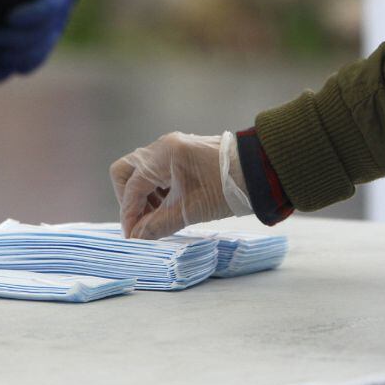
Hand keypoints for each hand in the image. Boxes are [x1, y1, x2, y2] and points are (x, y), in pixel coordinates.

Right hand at [110, 132, 249, 239]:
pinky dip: (155, 189)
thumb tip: (136, 238)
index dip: (129, 214)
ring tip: (158, 217)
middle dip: (128, 199)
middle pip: (126, 171)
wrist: (258, 171)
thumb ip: (158, 225)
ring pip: (139, 171)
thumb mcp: (190, 211)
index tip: (132, 236)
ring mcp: (171, 147)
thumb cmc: (226, 188)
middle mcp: (163, 146)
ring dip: (142, 195)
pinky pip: (155, 170)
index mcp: (164, 155)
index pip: (132, 187)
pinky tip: (168, 205)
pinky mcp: (180, 153)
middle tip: (141, 221)